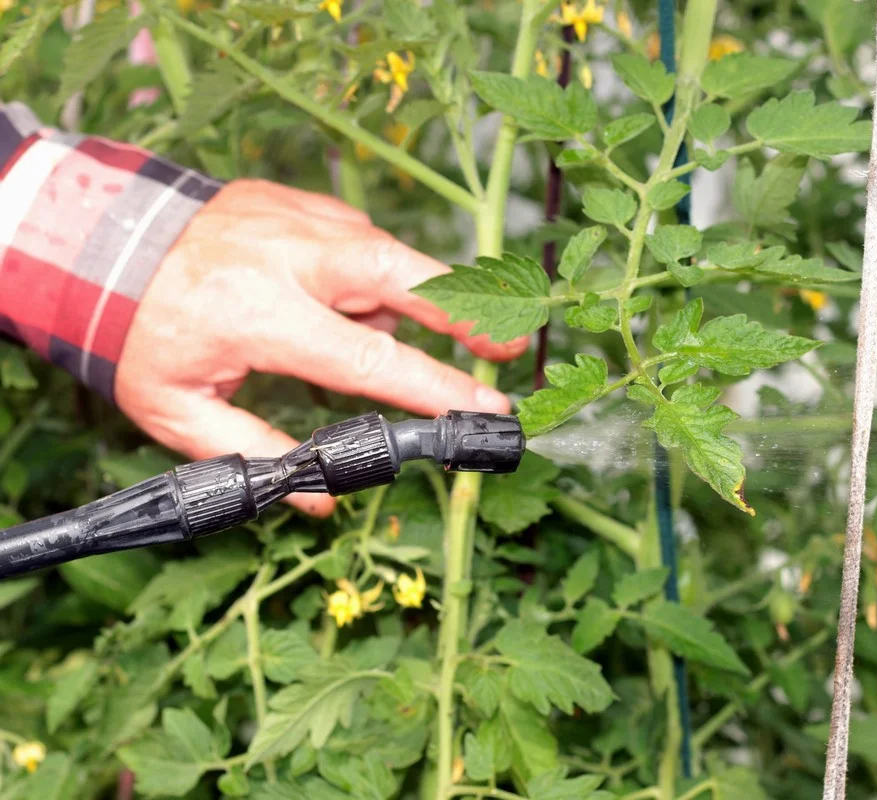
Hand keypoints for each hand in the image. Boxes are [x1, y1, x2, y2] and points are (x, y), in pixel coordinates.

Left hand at [115, 179, 524, 515]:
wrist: (103, 238)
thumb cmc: (141, 331)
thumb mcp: (177, 410)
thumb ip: (255, 454)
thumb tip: (322, 497)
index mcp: (262, 317)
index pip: (372, 361)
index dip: (437, 390)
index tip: (484, 413)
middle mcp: (293, 261)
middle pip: (405, 277)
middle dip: (469, 313)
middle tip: (511, 346)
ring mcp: (303, 221)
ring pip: (391, 259)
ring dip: (410, 301)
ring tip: (387, 338)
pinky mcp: (306, 202)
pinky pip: (363, 243)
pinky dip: (372, 278)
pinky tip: (347, 303)